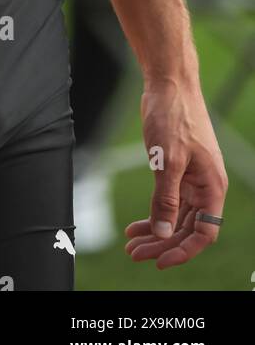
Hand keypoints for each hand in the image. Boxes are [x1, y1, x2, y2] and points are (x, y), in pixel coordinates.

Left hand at [125, 79, 226, 268]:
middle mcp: (205, 186)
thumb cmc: (173, 116)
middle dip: (162, 243)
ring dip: (155, 231)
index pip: (203, 232)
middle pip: (186, 228)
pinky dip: (153, 214)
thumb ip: (165, 198)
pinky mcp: (178, 171)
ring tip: (131, 243)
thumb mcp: (168, 160)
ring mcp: (192, 179)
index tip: (159, 261)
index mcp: (212, 186)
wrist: (168, 84)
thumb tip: (164, 233)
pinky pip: (168, 202)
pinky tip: (136, 224)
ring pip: (175, 217)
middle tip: (134, 253)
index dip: (182, 250)